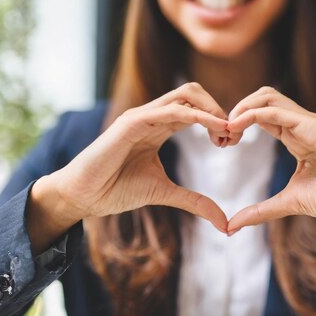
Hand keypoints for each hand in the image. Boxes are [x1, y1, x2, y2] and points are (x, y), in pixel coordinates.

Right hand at [29, 83, 229, 252]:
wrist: (83, 196)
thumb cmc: (115, 189)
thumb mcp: (164, 193)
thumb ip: (195, 201)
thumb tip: (224, 223)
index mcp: (160, 126)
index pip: (196, 109)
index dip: (218, 120)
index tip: (232, 142)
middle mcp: (152, 115)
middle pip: (194, 93)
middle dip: (219, 109)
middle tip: (233, 135)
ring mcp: (142, 115)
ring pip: (186, 93)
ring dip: (213, 109)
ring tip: (227, 131)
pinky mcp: (131, 121)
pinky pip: (171, 110)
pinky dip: (198, 115)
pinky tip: (216, 128)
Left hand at [225, 87, 315, 241]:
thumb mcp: (290, 202)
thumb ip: (261, 210)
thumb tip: (232, 225)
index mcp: (298, 136)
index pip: (262, 115)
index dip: (238, 123)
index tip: (223, 142)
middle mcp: (303, 124)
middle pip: (262, 98)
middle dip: (237, 110)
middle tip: (222, 135)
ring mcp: (310, 122)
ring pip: (267, 96)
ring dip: (241, 107)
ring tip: (227, 129)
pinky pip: (276, 109)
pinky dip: (251, 113)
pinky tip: (236, 127)